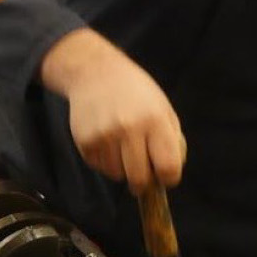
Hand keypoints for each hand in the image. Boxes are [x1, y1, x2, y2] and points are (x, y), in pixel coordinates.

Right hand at [40, 28, 185, 191]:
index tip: (167, 178)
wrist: (95, 72)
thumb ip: (172, 141)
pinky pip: (100, 167)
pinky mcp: (85, 141)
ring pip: (118, 175)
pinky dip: (107, 162)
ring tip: (124, 149)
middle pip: (140, 178)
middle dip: (145, 184)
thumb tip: (169, 175)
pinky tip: (109, 143)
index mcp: (155, 120)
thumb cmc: (136, 93)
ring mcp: (104, 135)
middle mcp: (129, 128)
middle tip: (145, 178)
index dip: (170, 178)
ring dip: (124, 170)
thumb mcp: (163, 108)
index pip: (168, 167)